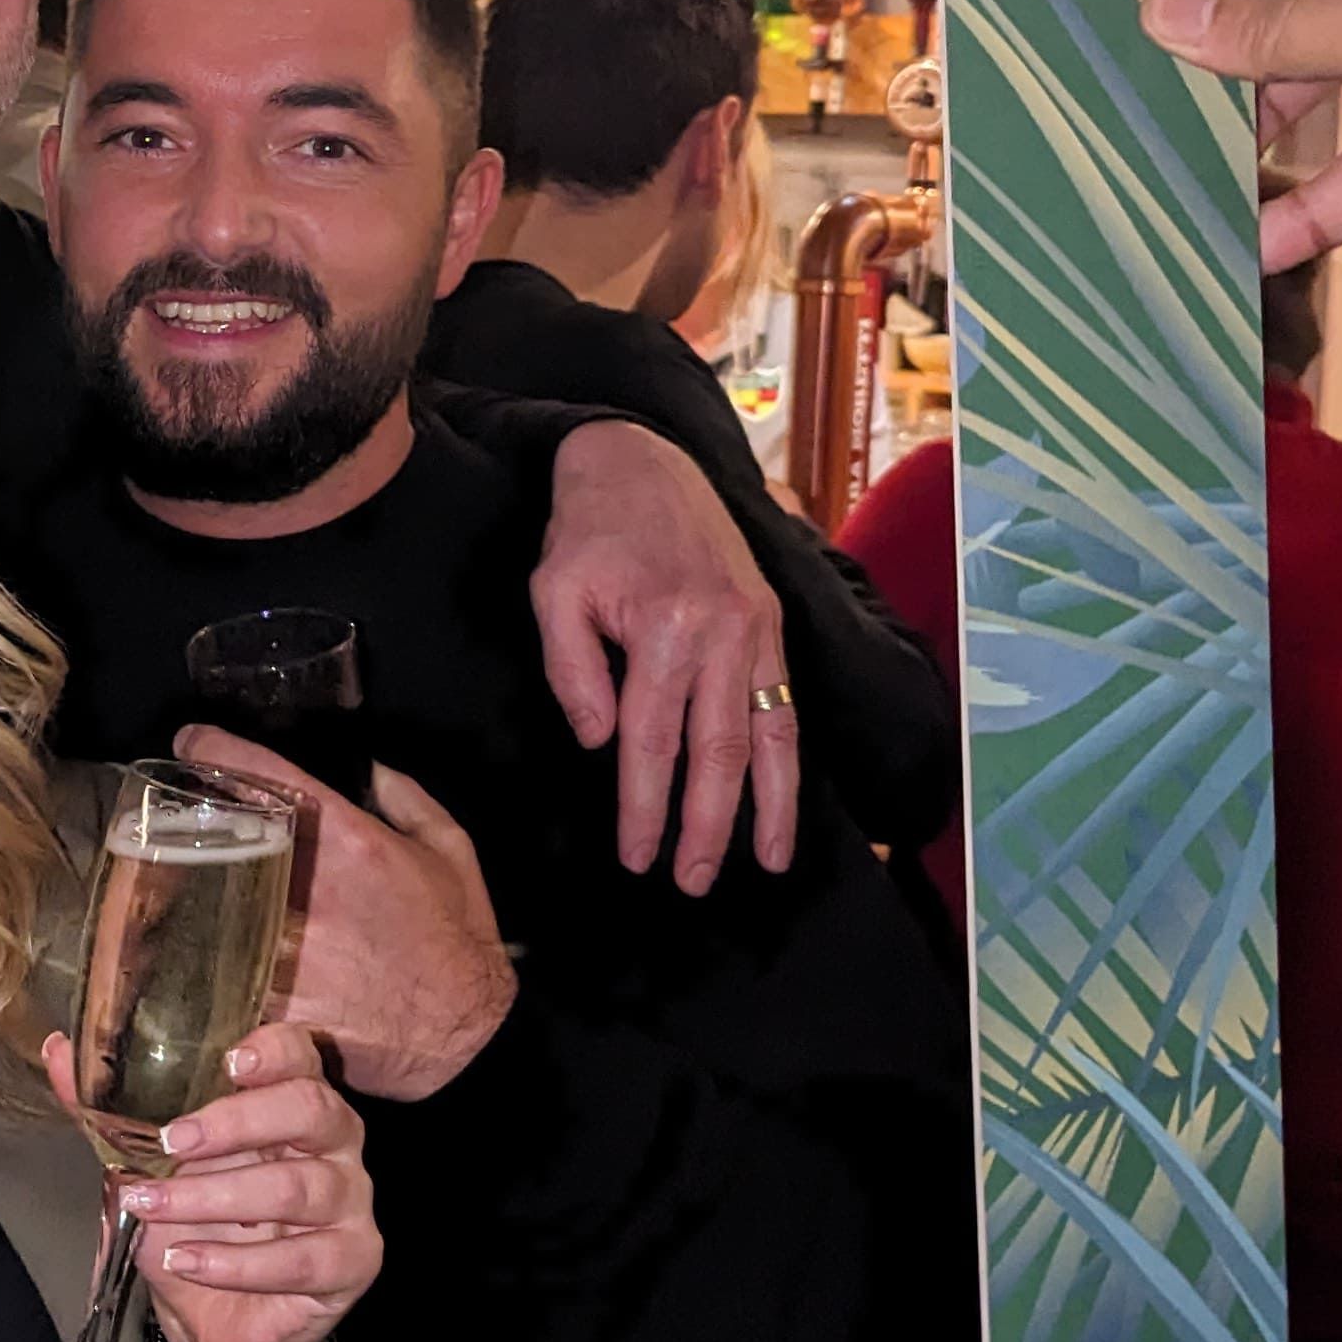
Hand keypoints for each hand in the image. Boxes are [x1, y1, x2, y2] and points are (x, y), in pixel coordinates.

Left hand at [50, 1018, 377, 1341]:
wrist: (212, 1328)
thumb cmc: (192, 1230)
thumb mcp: (144, 1168)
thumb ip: (110, 1110)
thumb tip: (60, 1049)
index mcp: (289, 1103)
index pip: (301, 1055)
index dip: (273, 1052)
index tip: (227, 1063)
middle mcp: (334, 1144)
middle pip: (312, 1110)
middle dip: (236, 1123)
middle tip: (172, 1142)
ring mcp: (350, 1205)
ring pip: (299, 1187)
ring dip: (214, 1197)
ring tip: (153, 1208)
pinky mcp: (353, 1262)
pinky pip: (302, 1259)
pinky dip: (235, 1262)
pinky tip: (188, 1261)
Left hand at [176, 723, 512, 1103]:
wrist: (466, 1035)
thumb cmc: (459, 941)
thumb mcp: (450, 852)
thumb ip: (408, 799)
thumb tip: (370, 769)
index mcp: (351, 843)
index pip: (270, 777)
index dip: (219, 750)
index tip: (191, 740)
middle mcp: (313, 891)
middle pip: (223, 841)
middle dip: (190, 829)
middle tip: (171, 824)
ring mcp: (291, 950)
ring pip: (208, 911)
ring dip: (181, 896)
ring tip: (159, 888)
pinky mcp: (278, 1005)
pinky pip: (219, 978)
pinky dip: (198, 965)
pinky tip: (182, 957)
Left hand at [532, 416, 795, 889]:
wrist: (641, 460)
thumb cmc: (587, 531)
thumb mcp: (553, 592)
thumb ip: (572, 670)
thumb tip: (598, 742)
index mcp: (662, 627)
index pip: (651, 741)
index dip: (644, 806)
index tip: (637, 856)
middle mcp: (721, 632)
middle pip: (716, 750)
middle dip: (706, 824)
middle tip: (691, 881)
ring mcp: (755, 628)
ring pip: (769, 733)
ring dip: (769, 805)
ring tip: (768, 862)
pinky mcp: (770, 622)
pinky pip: (785, 702)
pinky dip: (788, 756)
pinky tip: (783, 796)